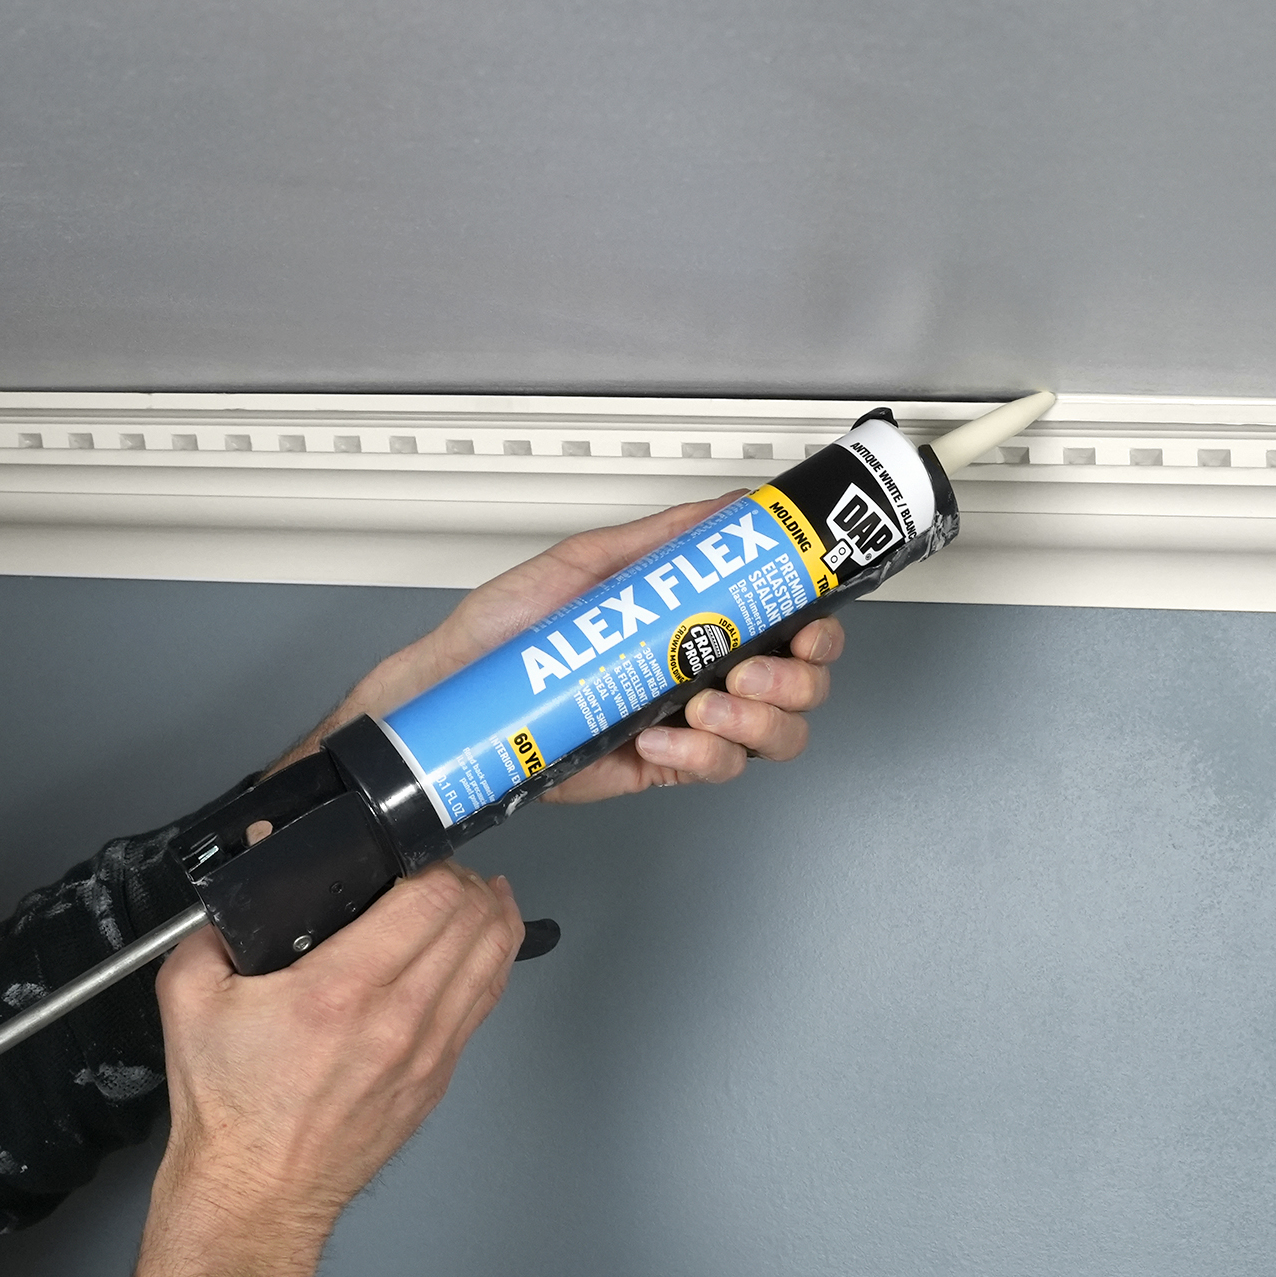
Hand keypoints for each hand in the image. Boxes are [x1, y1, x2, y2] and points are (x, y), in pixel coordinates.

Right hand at [116, 862, 522, 1276]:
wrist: (255, 1195)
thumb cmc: (229, 1108)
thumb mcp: (189, 999)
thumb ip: (213, 930)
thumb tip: (243, 882)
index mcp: (340, 990)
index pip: (429, 900)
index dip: (433, 861)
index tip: (414, 851)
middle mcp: (398, 1018)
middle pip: (473, 921)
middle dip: (464, 879)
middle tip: (441, 867)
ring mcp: (428, 1051)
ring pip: (495, 959)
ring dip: (494, 915)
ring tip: (482, 891)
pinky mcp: (440, 1077)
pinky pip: (487, 1002)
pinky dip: (493, 962)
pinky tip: (486, 943)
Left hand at [279, 497, 845, 798]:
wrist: (458, 692)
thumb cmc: (510, 630)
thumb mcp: (588, 562)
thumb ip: (664, 538)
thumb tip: (728, 508)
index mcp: (699, 620)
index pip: (788, 624)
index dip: (817, 629)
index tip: (809, 622)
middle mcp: (703, 669)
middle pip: (801, 684)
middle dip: (797, 678)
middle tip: (751, 668)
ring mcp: (689, 721)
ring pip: (774, 734)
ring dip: (760, 719)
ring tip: (709, 702)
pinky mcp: (663, 766)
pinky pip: (717, 768)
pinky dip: (706, 755)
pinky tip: (668, 737)